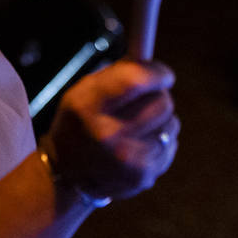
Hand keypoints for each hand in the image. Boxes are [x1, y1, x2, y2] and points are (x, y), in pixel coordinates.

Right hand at [41, 59, 179, 202]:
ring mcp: (126, 159)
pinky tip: (140, 144)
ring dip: (161, 120)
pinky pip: (171, 144)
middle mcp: (106, 134)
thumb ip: (117, 73)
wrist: (65, 173)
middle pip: (161, 103)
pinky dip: (161, 140)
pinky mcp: (142, 176)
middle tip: (147, 99)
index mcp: (87, 105)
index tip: (164, 75)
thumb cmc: (80, 121)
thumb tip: (151, 61)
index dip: (156, 73)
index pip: (134, 80)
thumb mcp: (84, 91)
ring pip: (171, 123)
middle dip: (159, 96)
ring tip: (139, 125)